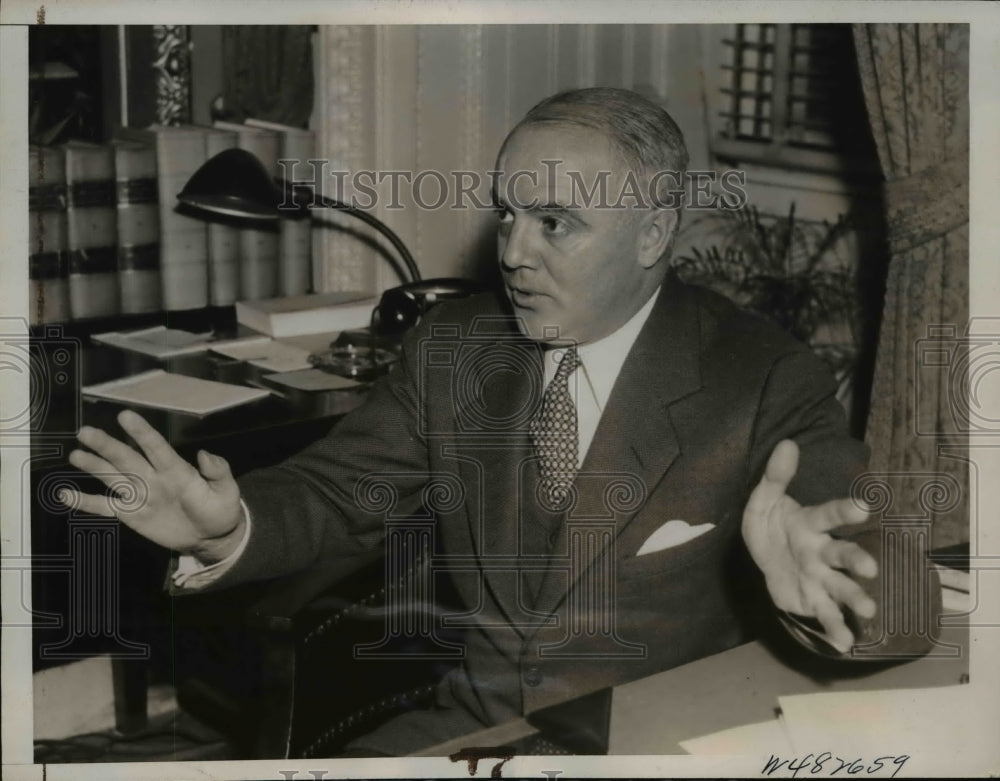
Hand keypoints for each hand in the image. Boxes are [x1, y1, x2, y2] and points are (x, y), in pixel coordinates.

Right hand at [59, 410, 244, 562]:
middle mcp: (154, 477)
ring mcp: (141, 495)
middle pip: (127, 458)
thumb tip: (204, 455)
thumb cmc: (220, 509)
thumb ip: (218, 472)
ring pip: (113, 477)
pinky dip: (85, 501)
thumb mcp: (227, 490)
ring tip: (75, 454)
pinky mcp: (131, 514)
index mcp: (176, 470)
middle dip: (107, 445)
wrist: (212, 537)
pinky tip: (65, 494)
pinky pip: (105, 507)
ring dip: (94, 466)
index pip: (156, 447)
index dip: (142, 433)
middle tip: (86, 431)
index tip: (126, 416)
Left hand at [742, 439, 877, 652]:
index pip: (829, 515)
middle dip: (856, 560)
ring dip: (855, 598)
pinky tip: (846, 644)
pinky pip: (826, 615)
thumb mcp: (763, 499)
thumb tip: (787, 444)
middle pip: (841, 554)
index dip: (845, 510)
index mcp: (809, 523)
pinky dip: (836, 630)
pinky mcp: (812, 599)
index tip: (864, 507)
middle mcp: (821, 551)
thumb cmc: (770, 525)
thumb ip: (776, 476)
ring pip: (840, 587)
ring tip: (868, 611)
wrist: (763, 557)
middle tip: (869, 568)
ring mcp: (819, 577)